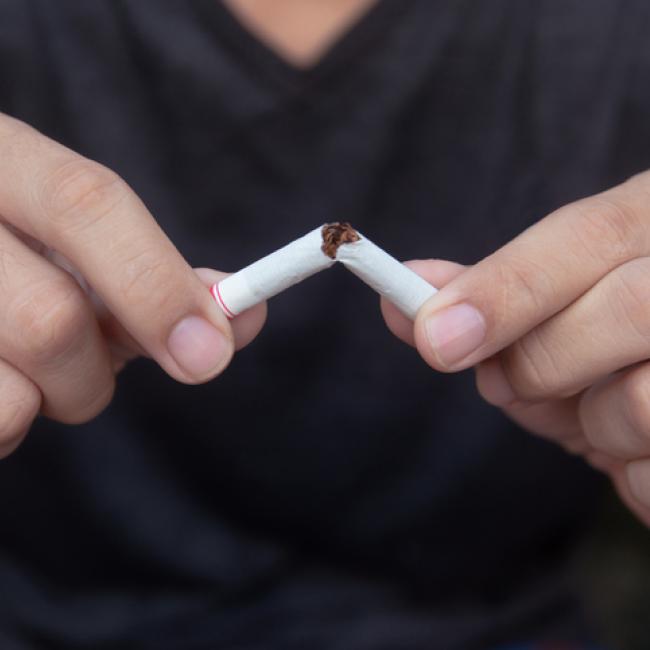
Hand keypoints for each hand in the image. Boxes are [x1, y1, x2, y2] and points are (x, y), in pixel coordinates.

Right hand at [0, 114, 264, 457]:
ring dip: (48, 403)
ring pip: (11, 395)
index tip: (210, 354)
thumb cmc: (19, 260)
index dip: (159, 284)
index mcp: (0, 159)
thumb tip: (245, 317)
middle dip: (94, 375)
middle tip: (91, 373)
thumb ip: (161, 278)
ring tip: (28, 371)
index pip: (86, 202)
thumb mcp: (80, 250)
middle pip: (50, 320)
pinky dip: (7, 426)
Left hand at [382, 171, 649, 525]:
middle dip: (542, 361)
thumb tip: (400, 302)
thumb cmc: (608, 345)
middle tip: (506, 383)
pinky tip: (643, 450)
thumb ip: (481, 300)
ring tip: (608, 412)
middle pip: (625, 306)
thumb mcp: (550, 315)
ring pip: (642, 401)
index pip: (590, 236)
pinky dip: (632, 478)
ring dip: (596, 425)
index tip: (435, 336)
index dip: (505, 288)